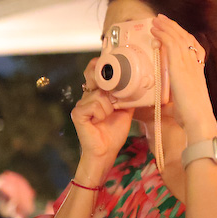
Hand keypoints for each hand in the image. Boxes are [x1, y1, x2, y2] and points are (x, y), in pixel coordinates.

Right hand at [71, 58, 133, 177]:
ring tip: (108, 116)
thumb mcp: (125, 110)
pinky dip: (101, 113)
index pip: (94, 70)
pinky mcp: (77, 113)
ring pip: (99, 94)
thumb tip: (139, 83)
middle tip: (113, 98)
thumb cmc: (114, 132)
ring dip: (109, 107)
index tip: (112, 68)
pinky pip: (94, 105)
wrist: (106, 151)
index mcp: (97, 93)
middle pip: (94, 76)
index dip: (101, 65)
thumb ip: (128, 96)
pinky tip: (100, 121)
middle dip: (106, 84)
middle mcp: (86, 95)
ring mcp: (81, 104)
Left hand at [150, 14, 216, 142]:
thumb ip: (175, 97)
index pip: (193, 46)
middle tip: (161, 19)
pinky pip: (171, 44)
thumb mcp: (183, 102)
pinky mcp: (179, 67)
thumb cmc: (191, 116)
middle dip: (173, 26)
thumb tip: (163, 103)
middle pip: (185, 37)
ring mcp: (189, 64)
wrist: (199, 119)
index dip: (183, 35)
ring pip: (178, 37)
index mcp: (198, 71)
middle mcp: (195, 64)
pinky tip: (155, 30)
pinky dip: (162, 34)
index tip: (174, 30)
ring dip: (166, 26)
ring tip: (156, 20)